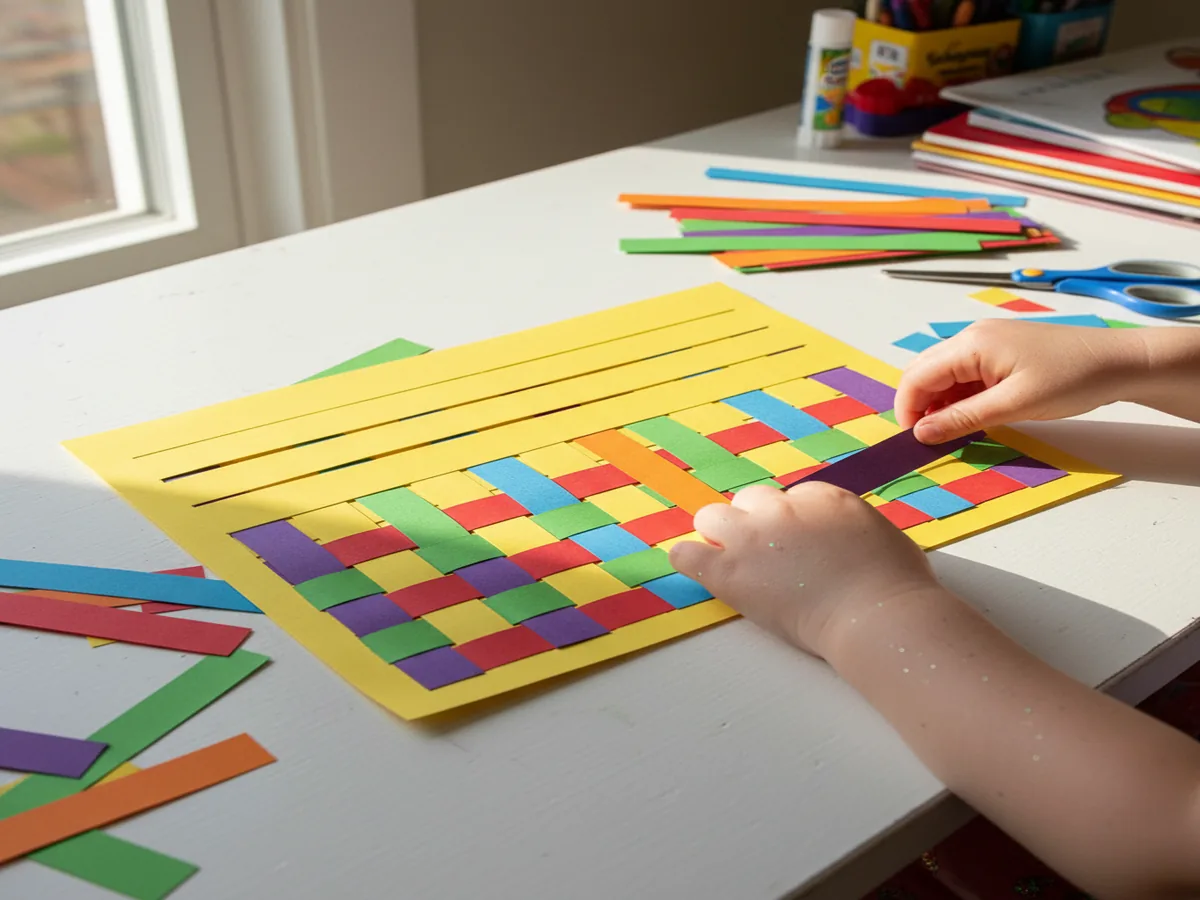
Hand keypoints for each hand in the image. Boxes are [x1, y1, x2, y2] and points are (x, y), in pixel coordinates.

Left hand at [668, 483, 940, 658]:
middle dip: (755, 524)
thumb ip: (851, 528)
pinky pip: (687, 554)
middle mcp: (782, 507)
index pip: (790, 498)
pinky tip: (693, 567)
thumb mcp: (879, 534)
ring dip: (720, 535)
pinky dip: (687, 559)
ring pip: (713, 517)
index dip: (791, 524)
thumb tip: (845, 537)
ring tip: (732, 563)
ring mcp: (752, 537)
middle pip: (750, 501)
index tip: (798, 548)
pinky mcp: (730, 570)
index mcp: (822, 496)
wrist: (876, 614)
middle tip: (768, 558)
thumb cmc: (894, 585)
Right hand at [895, 320, 1147, 443]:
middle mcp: (972, 337)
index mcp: (971, 344)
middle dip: (918, 406)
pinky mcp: (1000, 351)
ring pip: (943, 375)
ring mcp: (986, 342)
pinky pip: (964, 374)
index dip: (908, 410)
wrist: (1119, 362)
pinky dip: (959, 397)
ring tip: (952, 432)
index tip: (912, 441)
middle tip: (928, 439)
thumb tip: (921, 433)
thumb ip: (963, 418)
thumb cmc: (1072, 379)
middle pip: (924, 372)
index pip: (918, 377)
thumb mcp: (1014, 405)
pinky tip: (970, 417)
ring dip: (939, 403)